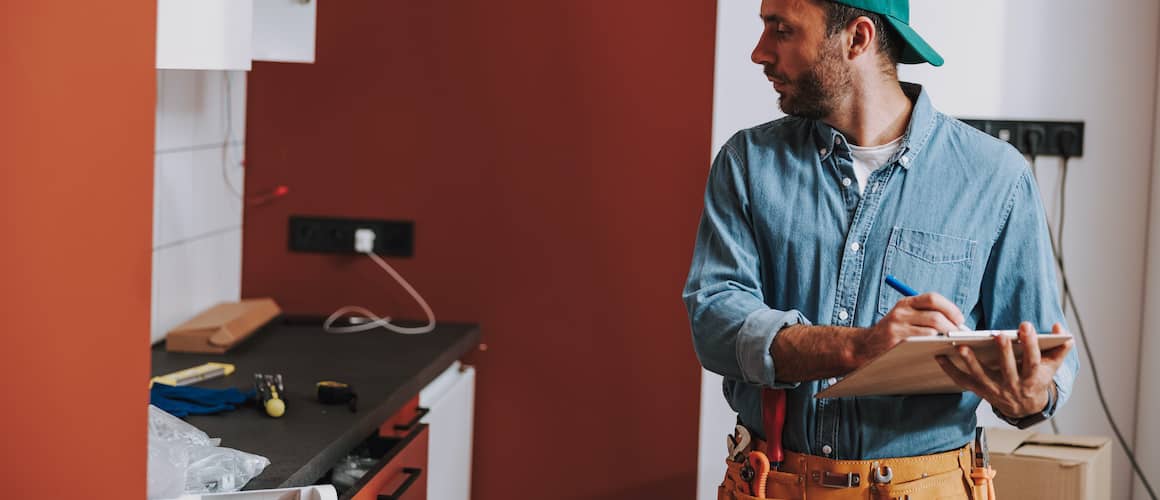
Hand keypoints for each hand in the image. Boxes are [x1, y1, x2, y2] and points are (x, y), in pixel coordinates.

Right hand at [854, 293, 963, 365]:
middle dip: (952, 323)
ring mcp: (898, 323)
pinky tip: (937, 345)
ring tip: (950, 340)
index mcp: (906, 302)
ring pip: (932, 326)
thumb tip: (955, 321)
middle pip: (935, 312)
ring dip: (945, 334)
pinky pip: (923, 338)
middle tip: (958, 332)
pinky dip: (935, 341)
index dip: (950, 308)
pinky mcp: (896, 337)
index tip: (960, 319)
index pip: (933, 298)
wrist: (866, 345)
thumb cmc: (892, 333)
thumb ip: (925, 315)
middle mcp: (902, 310)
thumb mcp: (905, 317)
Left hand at [936, 322, 1073, 417]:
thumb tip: (1062, 330)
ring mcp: (995, 390)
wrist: (1025, 407)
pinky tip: (940, 356)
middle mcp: (1013, 386)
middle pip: (1008, 368)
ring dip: (970, 361)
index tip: (1026, 326)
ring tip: (961, 346)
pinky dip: (950, 370)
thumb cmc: (1036, 379)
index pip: (1033, 360)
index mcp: (1033, 378)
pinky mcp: (980, 391)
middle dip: (1004, 351)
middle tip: (999, 335)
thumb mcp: (1051, 366)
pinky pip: (963, 381)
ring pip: (982, 376)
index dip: (1030, 344)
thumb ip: (1060, 348)